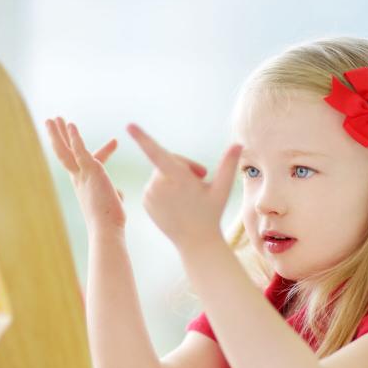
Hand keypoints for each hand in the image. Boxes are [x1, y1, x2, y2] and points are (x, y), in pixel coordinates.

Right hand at [46, 117, 125, 231]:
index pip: (90, 162)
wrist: (105, 229)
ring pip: (65, 151)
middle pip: (65, 153)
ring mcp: (82, 175)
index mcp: (84, 184)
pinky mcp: (90, 171)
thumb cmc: (110, 221)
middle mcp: (79, 179)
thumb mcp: (113, 204)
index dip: (104, 151)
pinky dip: (75, 138)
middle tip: (53, 121)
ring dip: (59, 134)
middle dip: (59, 136)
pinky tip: (70, 124)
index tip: (115, 141)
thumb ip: (114, 195)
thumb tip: (118, 194)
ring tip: (54, 118)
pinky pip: (80, 151)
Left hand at [127, 123, 241, 248]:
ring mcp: (150, 194)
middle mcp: (159, 185)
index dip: (143, 138)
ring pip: (161, 173)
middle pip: (168, 161)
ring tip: (188, 195)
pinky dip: (165, 188)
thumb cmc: (211, 214)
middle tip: (202, 179)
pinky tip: (177, 202)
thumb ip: (228, 164)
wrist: (195, 241)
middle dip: (184, 166)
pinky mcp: (145, 202)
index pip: (157, 153)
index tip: (129, 126)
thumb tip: (238, 144)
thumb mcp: (223, 189)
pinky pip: (155, 185)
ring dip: (174, 178)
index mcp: (177, 178)